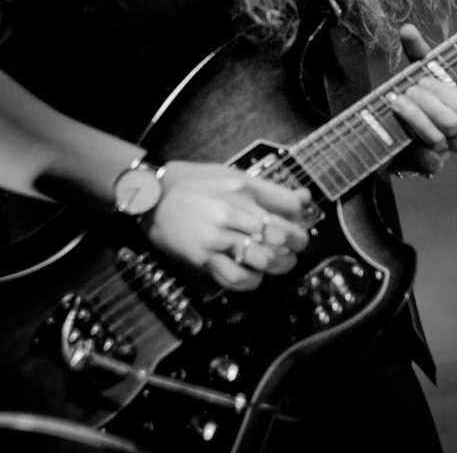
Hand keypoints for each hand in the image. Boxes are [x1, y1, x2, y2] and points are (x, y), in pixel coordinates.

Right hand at [142, 161, 309, 290]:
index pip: (288, 204)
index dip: (301, 216)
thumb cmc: (194, 184)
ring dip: (280, 265)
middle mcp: (233, 212)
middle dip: (297, 243)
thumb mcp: (232, 175)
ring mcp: (218, 237)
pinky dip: (253, 281)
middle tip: (296, 246)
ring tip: (281, 262)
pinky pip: (237, 278)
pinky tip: (256, 275)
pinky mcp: (204, 258)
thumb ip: (267, 190)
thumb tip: (304, 200)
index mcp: (242, 188)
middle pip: (281, 234)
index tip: (299, 221)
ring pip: (264, 260)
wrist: (153, 196)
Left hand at [391, 23, 456, 177]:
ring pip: (439, 139)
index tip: (420, 80)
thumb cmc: (415, 100)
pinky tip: (398, 129)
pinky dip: (412, 143)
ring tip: (396, 103)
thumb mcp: (416, 73)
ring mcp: (447, 152)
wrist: (392, 134)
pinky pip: (429, 160)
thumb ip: (416, 52)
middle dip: (428, 103)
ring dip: (415, 118)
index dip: (442, 91)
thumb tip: (407, 28)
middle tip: (407, 92)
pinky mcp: (431, 167)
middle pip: (454, 121)